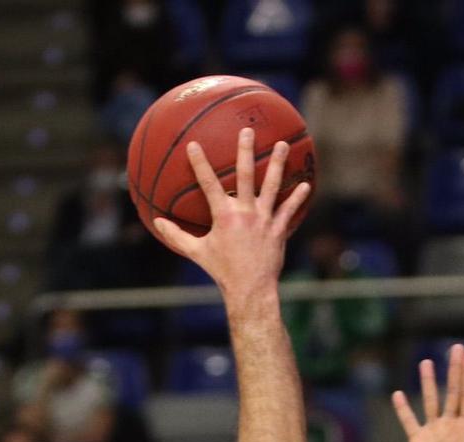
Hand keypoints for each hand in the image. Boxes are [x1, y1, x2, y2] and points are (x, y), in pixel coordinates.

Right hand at [150, 130, 310, 315]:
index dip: (200, 163)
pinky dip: (297, 197)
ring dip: (278, 163)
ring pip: (272, 185)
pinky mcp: (278, 229)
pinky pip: (289, 209)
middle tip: (248, 131)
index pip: (208, 184)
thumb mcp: (196, 252)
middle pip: (245, 175)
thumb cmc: (221, 270)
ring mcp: (264, 219)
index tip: (194, 145)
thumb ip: (176, 236)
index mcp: (223, 216)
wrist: (249, 289)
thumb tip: (158, 223)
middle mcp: (245, 212)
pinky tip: (305, 184)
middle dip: (246, 150)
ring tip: (282, 144)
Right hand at [391, 344, 463, 441]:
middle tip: (457, 347)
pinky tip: (397, 395)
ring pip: (430, 401)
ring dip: (427, 382)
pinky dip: (403, 409)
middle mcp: (452, 426)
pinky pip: (409, 422)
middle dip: (454, 369)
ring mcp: (435, 433)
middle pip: (453, 391)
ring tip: (426, 361)